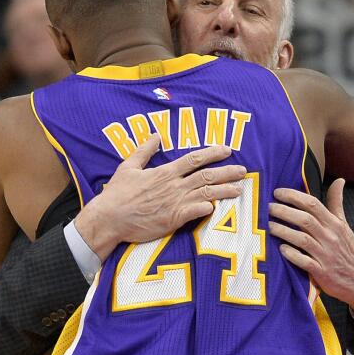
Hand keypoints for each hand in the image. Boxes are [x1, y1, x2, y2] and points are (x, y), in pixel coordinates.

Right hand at [75, 134, 246, 260]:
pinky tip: (219, 207)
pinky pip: (197, 212)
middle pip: (207, 175)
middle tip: (244, 170)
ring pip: (207, 193)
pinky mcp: (173, 219)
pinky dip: (209, 208)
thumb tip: (156, 135)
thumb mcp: (128, 166)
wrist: (109, 218)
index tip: (227, 150)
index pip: (195, 159)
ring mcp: (175, 203)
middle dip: (228, 172)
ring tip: (240, 189)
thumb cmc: (117, 194)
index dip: (213, 153)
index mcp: (165, 172)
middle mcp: (174, 186)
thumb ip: (144, 150)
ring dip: (225, 190)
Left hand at [268, 178, 353, 320]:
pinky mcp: (322, 272)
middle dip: (284, 211)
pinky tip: (281, 248)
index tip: (277, 192)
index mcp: (335, 224)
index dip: (294, 196)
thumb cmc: (348, 250)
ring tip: (270, 226)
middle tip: (269, 207)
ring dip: (284, 231)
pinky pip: (304, 261)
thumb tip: (339, 180)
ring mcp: (326, 255)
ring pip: (302, 239)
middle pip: (305, 220)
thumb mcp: (345, 225)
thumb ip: (337, 203)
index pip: (313, 204)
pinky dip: (292, 254)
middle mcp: (330, 237)